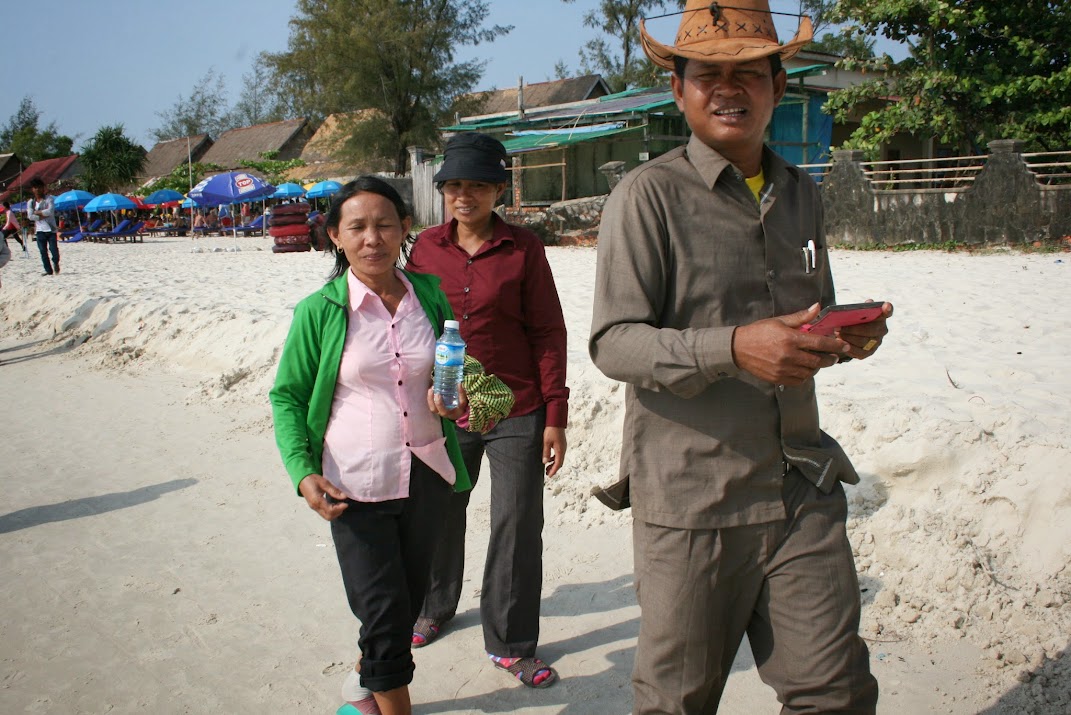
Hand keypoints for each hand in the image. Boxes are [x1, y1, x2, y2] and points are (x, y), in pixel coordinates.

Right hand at [297, 473, 348, 520]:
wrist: (302, 478)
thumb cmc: (312, 479)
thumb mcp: (324, 483)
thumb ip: (334, 490)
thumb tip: (344, 497)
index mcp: (317, 500)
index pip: (330, 510)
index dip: (339, 508)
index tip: (346, 503)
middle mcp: (315, 506)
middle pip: (328, 516)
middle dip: (337, 512)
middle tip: (343, 504)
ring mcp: (314, 507)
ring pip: (326, 516)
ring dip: (335, 513)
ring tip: (340, 504)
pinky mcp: (314, 507)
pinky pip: (324, 513)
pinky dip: (331, 511)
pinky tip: (334, 504)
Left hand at [427, 382, 467, 420]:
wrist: (457, 412)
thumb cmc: (460, 407)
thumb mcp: (463, 402)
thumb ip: (461, 394)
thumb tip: (459, 383)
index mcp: (449, 413)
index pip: (443, 411)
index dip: (439, 403)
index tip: (438, 394)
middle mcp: (441, 413)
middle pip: (434, 409)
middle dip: (431, 399)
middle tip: (433, 389)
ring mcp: (437, 410)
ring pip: (431, 406)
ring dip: (429, 397)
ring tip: (431, 388)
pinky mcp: (435, 407)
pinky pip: (431, 403)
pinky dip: (430, 397)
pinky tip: (431, 389)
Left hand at [543, 426, 566, 477]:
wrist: (556, 420)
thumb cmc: (551, 430)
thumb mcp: (546, 442)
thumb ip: (546, 452)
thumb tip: (545, 462)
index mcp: (560, 450)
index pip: (558, 464)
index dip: (554, 471)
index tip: (549, 476)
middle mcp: (563, 449)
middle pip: (560, 462)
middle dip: (554, 468)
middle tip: (547, 473)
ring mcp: (563, 446)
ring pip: (559, 458)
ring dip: (554, 463)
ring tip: (547, 467)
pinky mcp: (561, 443)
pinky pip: (559, 454)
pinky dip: (554, 458)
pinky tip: (549, 458)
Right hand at [732, 303, 850, 385]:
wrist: (738, 348)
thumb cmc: (759, 332)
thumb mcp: (779, 321)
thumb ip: (801, 317)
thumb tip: (817, 307)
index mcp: (790, 339)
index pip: (819, 343)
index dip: (835, 345)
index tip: (844, 346)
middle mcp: (788, 355)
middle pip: (818, 360)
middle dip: (830, 359)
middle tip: (834, 357)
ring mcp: (783, 369)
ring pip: (810, 372)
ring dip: (817, 367)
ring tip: (818, 362)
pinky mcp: (778, 378)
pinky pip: (799, 381)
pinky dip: (806, 376)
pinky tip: (805, 369)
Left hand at [837, 300, 892, 359]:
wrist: (851, 335)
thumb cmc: (854, 320)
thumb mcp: (857, 312)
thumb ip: (860, 308)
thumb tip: (868, 303)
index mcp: (881, 317)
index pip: (888, 312)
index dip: (888, 309)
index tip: (886, 306)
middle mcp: (882, 330)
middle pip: (870, 329)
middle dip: (853, 329)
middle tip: (839, 327)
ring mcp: (877, 342)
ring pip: (863, 341)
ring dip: (848, 338)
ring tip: (837, 334)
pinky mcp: (869, 352)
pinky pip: (859, 352)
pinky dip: (848, 347)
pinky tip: (840, 343)